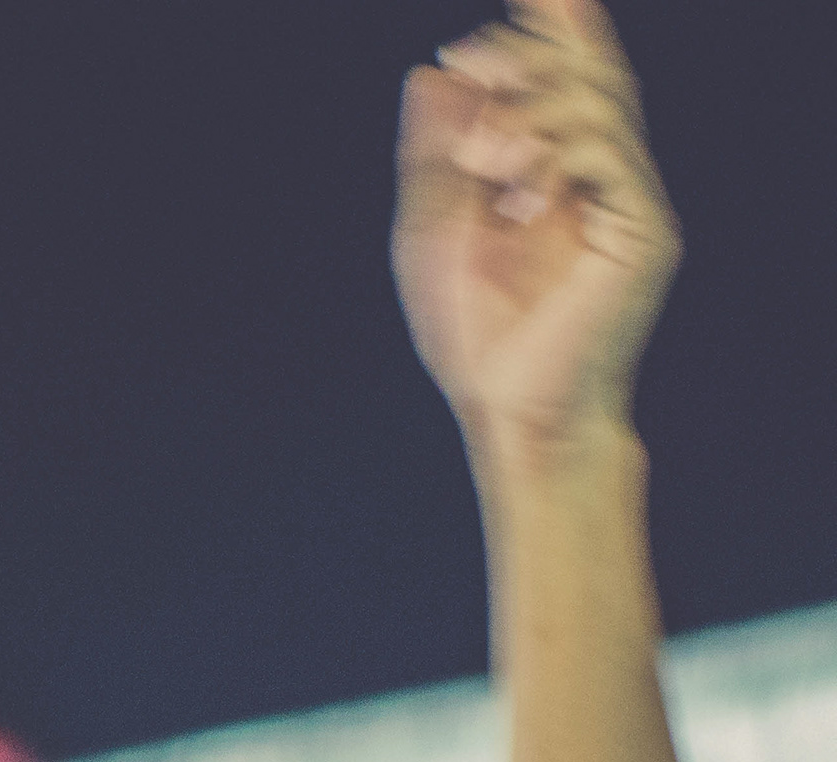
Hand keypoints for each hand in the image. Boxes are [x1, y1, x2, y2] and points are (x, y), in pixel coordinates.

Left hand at [395, 0, 674, 466]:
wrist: (510, 415)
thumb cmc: (476, 338)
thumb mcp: (431, 234)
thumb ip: (433, 157)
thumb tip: (428, 75)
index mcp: (558, 174)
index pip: (566, 80)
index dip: (554, 26)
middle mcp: (603, 179)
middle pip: (590, 78)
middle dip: (531, 52)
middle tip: (467, 54)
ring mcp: (628, 201)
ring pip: (598, 107)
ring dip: (527, 111)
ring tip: (476, 155)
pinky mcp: (642, 232)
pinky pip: (610, 157)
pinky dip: (553, 156)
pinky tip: (511, 192)